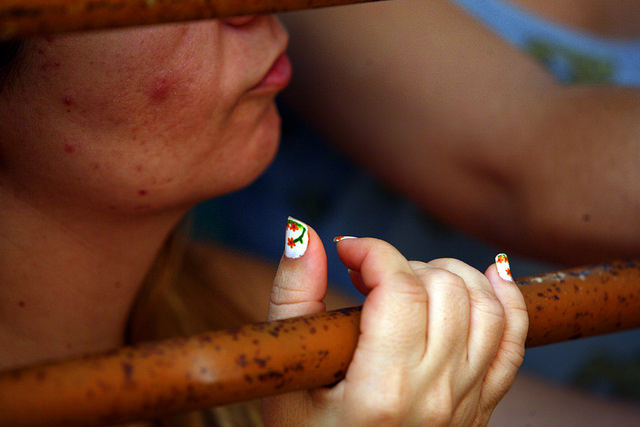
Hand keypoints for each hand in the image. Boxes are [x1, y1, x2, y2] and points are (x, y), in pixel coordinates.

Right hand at [263, 218, 527, 425]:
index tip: (346, 250)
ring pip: (486, 306)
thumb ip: (294, 298)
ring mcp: (466, 401)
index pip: (400, 289)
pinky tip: (492, 275)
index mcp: (383, 390)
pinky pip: (515, 341)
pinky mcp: (482, 404)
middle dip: (404, 265)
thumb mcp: (289, 377)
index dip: (373, 251)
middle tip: (369, 278)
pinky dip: (508, 300)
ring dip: (450, 275)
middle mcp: (436, 394)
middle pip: (445, 289)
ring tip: (412, 280)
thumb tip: (303, 235)